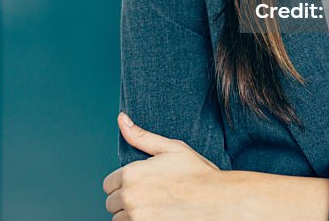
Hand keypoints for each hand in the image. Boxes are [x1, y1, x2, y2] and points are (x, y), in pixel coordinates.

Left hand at [103, 113, 227, 219]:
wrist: (219, 202)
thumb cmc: (197, 174)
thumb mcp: (170, 148)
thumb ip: (141, 136)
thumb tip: (121, 118)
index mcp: (131, 174)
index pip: (109, 184)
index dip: (124, 184)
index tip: (141, 185)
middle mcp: (129, 198)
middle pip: (112, 204)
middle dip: (127, 201)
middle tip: (151, 197)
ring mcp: (137, 219)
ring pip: (120, 220)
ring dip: (132, 216)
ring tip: (155, 209)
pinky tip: (157, 217)